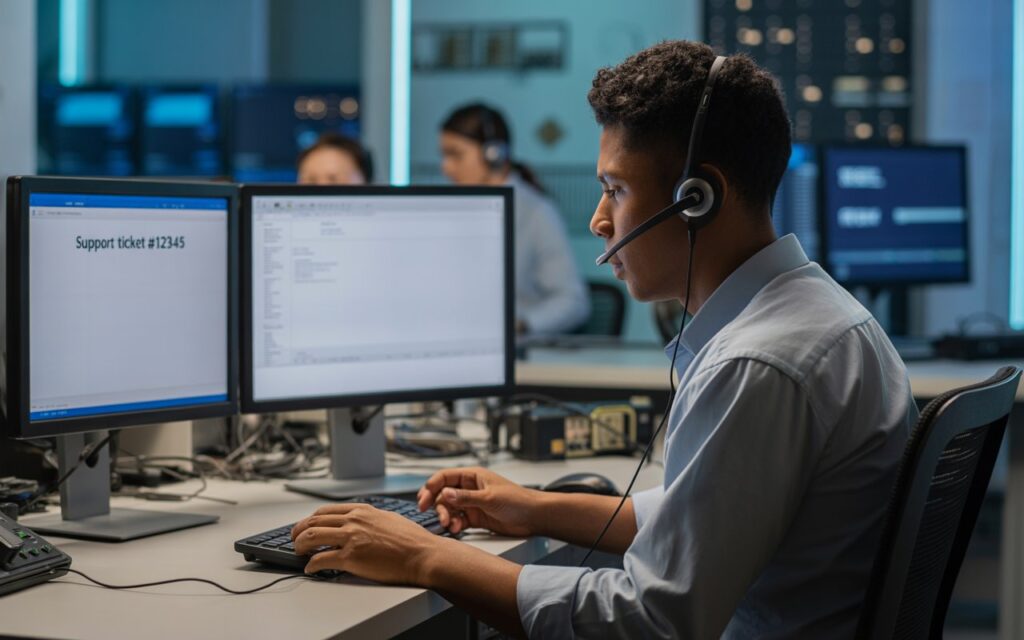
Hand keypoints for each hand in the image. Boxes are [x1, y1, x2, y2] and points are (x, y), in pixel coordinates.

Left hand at [291, 503, 443, 583]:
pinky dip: (311, 565)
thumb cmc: (412, 539)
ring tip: (298, 552)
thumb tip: (361, 520)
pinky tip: (310, 569)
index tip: (306, 526)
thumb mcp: (388, 517)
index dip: (310, 519)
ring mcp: (351, 538)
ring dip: (300, 545)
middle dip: (299, 531)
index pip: (326, 511)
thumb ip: (370, 517)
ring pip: (312, 537)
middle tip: (294, 539)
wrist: (422, 554)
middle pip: (314, 521)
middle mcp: (353, 520)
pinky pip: (321, 560)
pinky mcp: (351, 558)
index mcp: (362, 509)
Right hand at [417, 467, 540, 535]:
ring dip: (446, 516)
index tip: (423, 499)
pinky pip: (458, 520)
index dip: (431, 486)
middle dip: (436, 504)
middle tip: (428, 513)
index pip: (445, 477)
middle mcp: (469, 489)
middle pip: (443, 494)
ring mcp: (471, 503)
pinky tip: (456, 528)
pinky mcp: (475, 518)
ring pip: (449, 508)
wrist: (533, 516)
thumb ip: (466, 497)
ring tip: (449, 524)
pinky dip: (454, 524)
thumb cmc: (517, 500)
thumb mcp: (489, 497)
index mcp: (472, 476)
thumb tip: (444, 494)